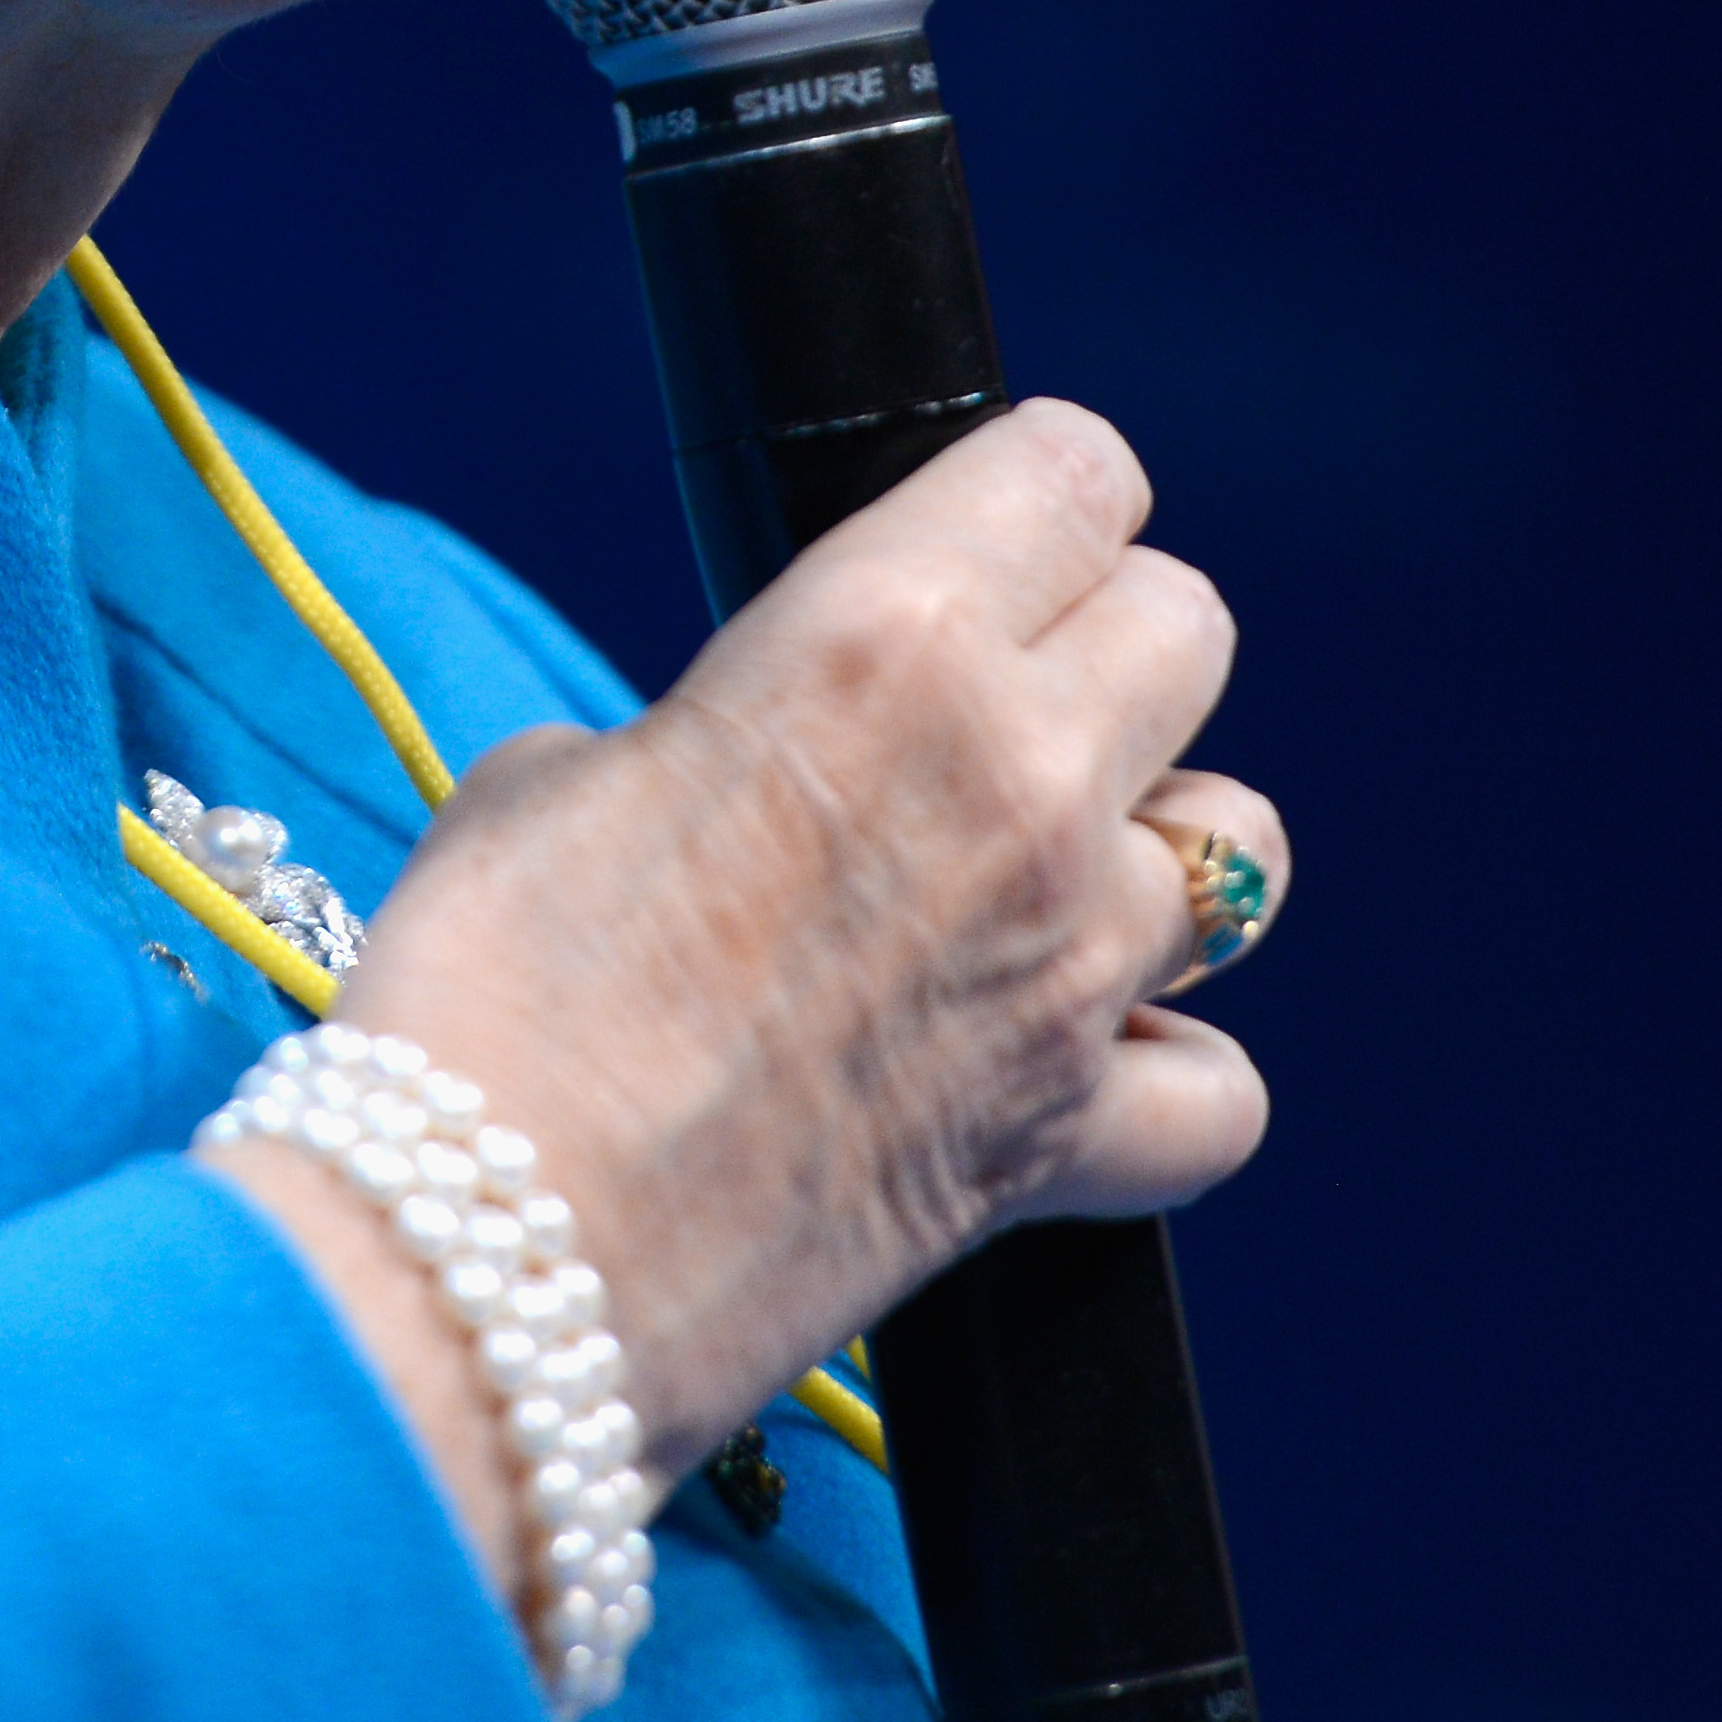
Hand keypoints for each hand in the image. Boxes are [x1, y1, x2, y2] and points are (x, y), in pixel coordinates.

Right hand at [205, 402, 1277, 1577]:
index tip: (985, 542)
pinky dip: (1163, 1075)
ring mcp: (1070, 966)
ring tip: (1033, 884)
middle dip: (1100, 649)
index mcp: (882, 637)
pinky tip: (1068, 1060)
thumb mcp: (559, 779)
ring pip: (1240, 847)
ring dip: (1147, 846)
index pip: (1073, 472)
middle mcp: (1018, 778)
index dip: (1028, 501)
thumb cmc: (482, 995)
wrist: (487, 1250)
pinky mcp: (1070, 1139)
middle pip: (1186, 626)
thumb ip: (705, 737)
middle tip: (995, 706)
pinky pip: (1220, 1087)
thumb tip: (740, 773)